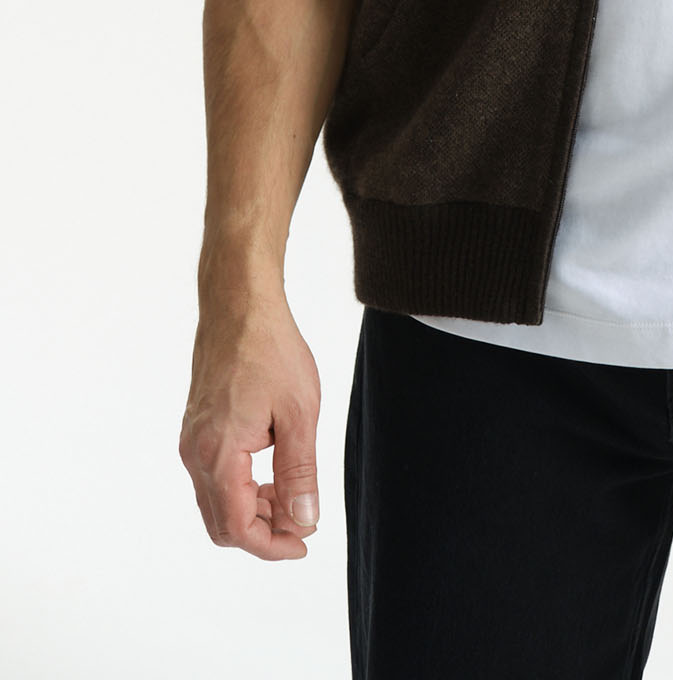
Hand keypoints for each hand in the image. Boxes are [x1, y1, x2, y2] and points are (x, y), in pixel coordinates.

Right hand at [179, 288, 322, 558]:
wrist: (239, 303)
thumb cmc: (271, 349)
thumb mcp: (299, 412)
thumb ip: (300, 472)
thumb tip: (304, 521)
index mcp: (218, 455)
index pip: (238, 527)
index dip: (271, 546)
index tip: (305, 543)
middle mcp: (195, 453)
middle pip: (222, 522)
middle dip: (262, 532)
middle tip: (303, 525)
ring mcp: (191, 440)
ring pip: (216, 501)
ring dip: (252, 510)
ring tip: (293, 497)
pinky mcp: (196, 428)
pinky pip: (212, 476)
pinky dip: (241, 488)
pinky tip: (273, 472)